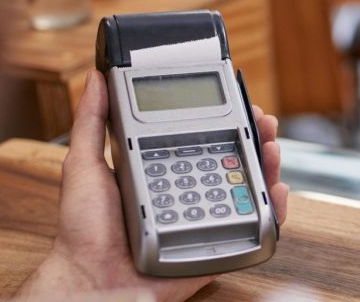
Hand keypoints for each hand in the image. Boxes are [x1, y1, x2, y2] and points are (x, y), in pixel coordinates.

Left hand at [16, 70, 289, 301]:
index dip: (226, 119)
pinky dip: (273, 213)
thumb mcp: (83, 165)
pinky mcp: (217, 247)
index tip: (240, 102)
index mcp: (162, 170)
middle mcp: (187, 191)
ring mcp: (204, 219)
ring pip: (248, 189)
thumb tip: (94, 79)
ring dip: (268, 167)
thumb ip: (90, 121)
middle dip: (255, 138)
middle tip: (264, 123)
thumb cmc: (84, 232)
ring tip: (272, 149)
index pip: (203, 138)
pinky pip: (252, 230)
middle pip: (234, 159)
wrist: (92, 280)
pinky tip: (276, 193)